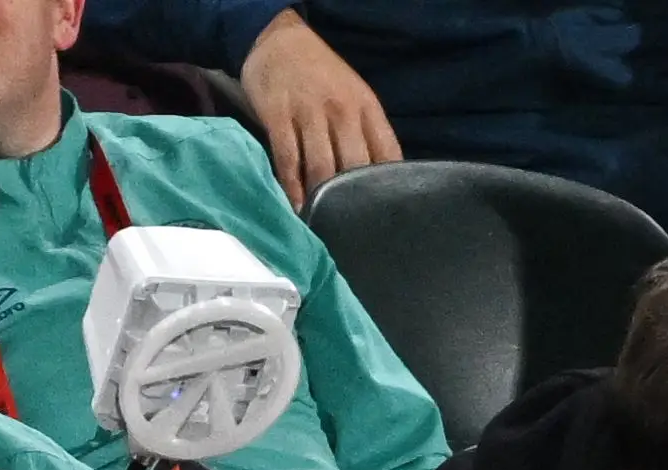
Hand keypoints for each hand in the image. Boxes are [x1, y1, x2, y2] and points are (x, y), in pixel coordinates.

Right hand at [241, 9, 400, 209]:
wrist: (279, 40)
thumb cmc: (324, 77)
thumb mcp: (356, 98)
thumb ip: (370, 134)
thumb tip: (384, 181)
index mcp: (368, 109)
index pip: (388, 156)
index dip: (389, 189)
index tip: (388, 217)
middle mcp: (342, 111)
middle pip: (355, 167)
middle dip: (355, 201)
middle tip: (354, 231)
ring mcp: (308, 112)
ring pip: (321, 167)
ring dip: (323, 200)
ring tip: (325, 225)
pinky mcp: (277, 115)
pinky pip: (287, 159)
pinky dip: (292, 187)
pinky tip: (297, 207)